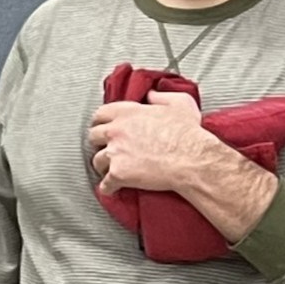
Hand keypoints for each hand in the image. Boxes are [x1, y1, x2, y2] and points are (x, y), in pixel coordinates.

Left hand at [88, 89, 221, 194]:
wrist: (191, 159)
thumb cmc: (188, 133)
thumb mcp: (179, 103)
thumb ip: (161, 97)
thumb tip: (151, 95)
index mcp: (128, 112)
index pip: (101, 114)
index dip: (101, 122)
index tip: (103, 127)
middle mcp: (116, 131)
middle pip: (93, 136)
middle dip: (99, 143)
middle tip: (107, 148)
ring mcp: (115, 153)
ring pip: (96, 161)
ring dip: (103, 166)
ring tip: (110, 169)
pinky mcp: (118, 174)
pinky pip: (105, 184)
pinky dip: (108, 187)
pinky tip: (112, 188)